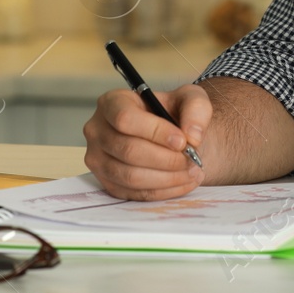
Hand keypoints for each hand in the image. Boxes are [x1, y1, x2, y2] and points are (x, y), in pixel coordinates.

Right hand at [83, 83, 210, 199]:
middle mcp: (97, 130)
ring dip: (167, 178)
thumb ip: (196, 109)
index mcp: (112, 102)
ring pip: (131, 176)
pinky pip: (134, 194)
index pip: (125, 118)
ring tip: (192, 171)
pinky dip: (163, 192)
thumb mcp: (190, 98)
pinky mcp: (108, 183)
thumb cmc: (174, 112)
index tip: (182, 141)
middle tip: (192, 160)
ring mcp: (98, 159)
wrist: (170, 135)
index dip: (155, 132)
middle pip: (128, 150)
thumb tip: (192, 136)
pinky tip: (183, 182)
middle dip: (166, 159)